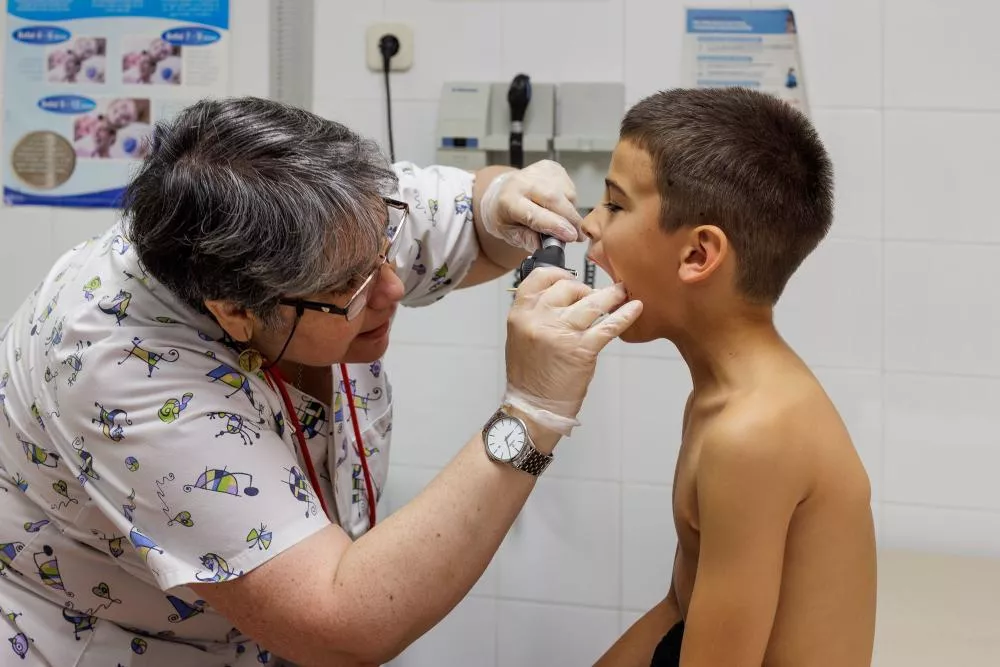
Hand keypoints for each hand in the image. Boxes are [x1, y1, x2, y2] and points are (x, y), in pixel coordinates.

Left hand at [479, 160, 583, 251]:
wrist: (502, 192)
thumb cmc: (506, 214)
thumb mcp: (510, 234)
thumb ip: (528, 240)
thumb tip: (547, 246)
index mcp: (508, 200)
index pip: (535, 214)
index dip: (556, 226)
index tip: (571, 236)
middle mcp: (522, 182)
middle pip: (555, 200)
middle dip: (571, 220)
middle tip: (578, 236)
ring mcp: (538, 172)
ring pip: (566, 193)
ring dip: (571, 211)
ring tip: (563, 221)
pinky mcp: (551, 167)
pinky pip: (570, 186)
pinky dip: (570, 200)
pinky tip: (560, 206)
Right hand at [504, 268, 642, 435]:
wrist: (533, 406)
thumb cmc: (529, 374)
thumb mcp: (520, 335)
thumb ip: (536, 312)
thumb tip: (565, 294)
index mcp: (520, 313)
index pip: (540, 277)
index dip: (560, 274)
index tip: (572, 279)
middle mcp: (539, 318)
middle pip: (569, 287)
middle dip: (586, 290)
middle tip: (595, 298)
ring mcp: (561, 332)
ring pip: (592, 302)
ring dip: (611, 295)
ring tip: (622, 293)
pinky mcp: (582, 349)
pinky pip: (608, 325)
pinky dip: (625, 315)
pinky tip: (636, 308)